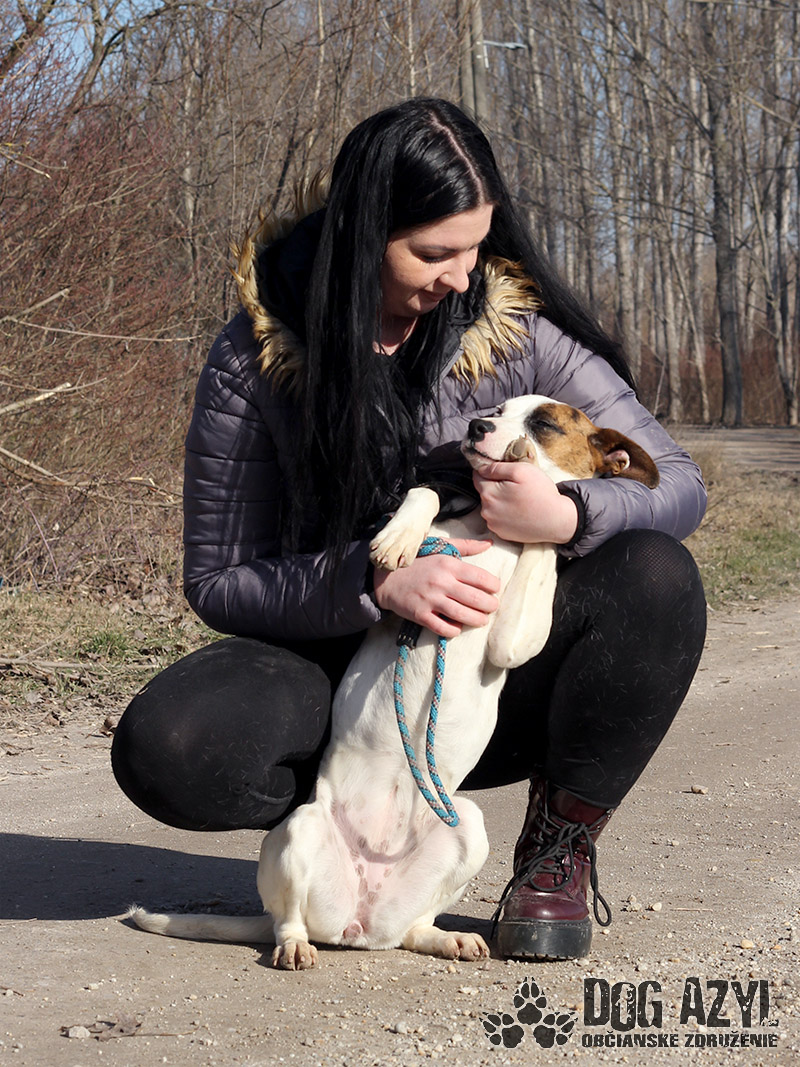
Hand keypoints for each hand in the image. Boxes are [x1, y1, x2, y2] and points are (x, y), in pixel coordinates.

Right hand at [372, 539, 499, 638]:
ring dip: (477, 620)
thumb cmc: (418, 562)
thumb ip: (466, 546)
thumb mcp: (441, 548)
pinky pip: (443, 628)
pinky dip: (454, 630)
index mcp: (448, 564)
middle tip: (492, 607)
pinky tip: (457, 627)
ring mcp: (430, 599)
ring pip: (462, 615)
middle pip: (476, 599)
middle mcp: (441, 582)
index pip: (481, 577)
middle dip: (490, 606)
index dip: (494, 586)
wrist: (386, 577)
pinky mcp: (420, 614)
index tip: (494, 589)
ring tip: (481, 619)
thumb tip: (489, 543)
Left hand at [472, 461, 578, 543]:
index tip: (502, 472)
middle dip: (495, 486)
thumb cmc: (541, 493)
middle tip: (515, 485)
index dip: (489, 471)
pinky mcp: (502, 533)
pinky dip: (504, 514)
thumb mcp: (521, 470)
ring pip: (490, 506)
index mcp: (489, 493)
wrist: (557, 520)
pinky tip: (518, 511)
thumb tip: (481, 468)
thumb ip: (497, 467)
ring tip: (518, 499)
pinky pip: (497, 519)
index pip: (478, 476)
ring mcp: (493, 524)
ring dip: (499, 500)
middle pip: (484, 492)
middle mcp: (486, 511)